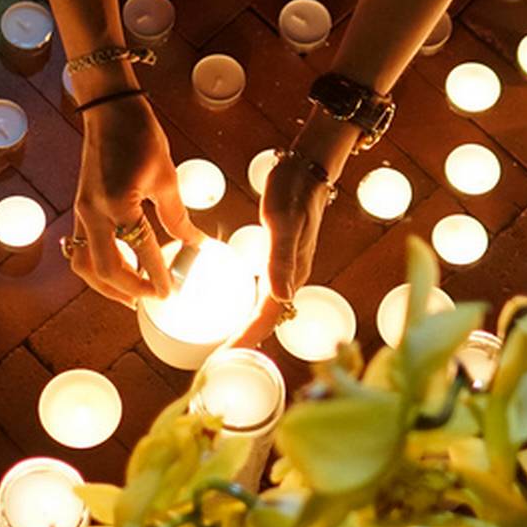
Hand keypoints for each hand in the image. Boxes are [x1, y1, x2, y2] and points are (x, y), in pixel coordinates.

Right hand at [69, 98, 202, 303]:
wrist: (108, 109)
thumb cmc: (138, 134)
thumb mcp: (165, 175)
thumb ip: (177, 216)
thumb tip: (193, 243)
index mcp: (118, 204)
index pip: (141, 251)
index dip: (158, 276)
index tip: (171, 293)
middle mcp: (93, 212)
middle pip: (104, 269)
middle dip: (129, 290)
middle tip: (152, 298)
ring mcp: (81, 211)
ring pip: (85, 264)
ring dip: (106, 285)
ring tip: (131, 294)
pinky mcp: (79, 208)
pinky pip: (81, 249)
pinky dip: (97, 267)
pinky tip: (116, 269)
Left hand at [239, 152, 334, 344]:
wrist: (308, 167)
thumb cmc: (294, 191)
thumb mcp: (284, 223)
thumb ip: (281, 260)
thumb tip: (280, 298)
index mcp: (291, 273)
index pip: (267, 317)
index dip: (246, 339)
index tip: (224, 358)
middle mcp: (290, 276)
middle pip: (266, 319)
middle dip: (245, 341)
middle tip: (218, 359)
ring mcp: (286, 267)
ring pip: (265, 306)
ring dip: (246, 325)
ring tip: (224, 341)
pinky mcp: (279, 256)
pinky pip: (262, 290)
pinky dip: (248, 304)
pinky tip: (233, 304)